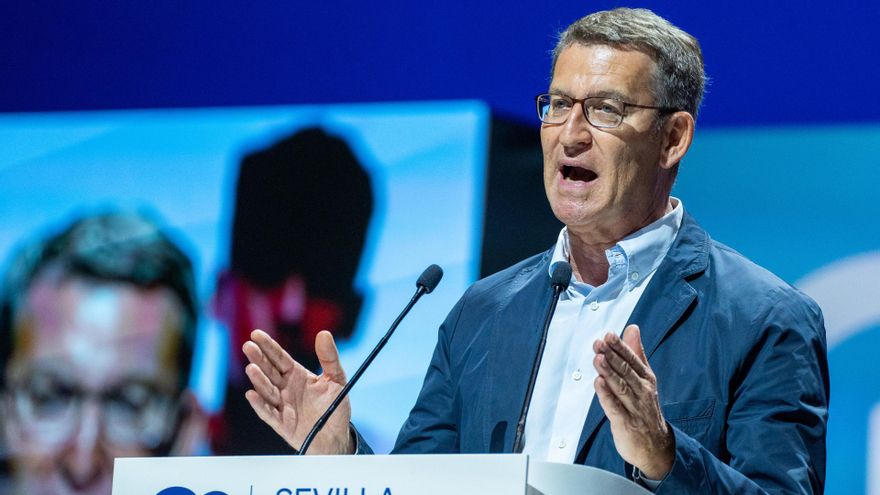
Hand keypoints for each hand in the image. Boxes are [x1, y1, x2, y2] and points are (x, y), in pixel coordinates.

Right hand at [242, 329, 353, 454]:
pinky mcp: (282, 424)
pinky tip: (252, 394)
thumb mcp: (336, 378)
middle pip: (269, 371)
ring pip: (267, 391)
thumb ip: (329, 357)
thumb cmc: (335, 407)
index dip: (268, 346)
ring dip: (259, 380)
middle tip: (248, 346)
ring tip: (251, 368)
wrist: (337, 437)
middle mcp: (286, 388)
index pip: (279, 358)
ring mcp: (282, 406)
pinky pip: (268, 413)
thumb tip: (324, 333)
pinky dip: (260, 405)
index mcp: (297, 375)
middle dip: (259, 359)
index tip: (256, 334)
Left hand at [593, 324, 673, 479]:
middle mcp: (642, 391)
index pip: (632, 359)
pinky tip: (598, 384)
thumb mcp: (644, 377)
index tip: (609, 335)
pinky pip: (615, 407)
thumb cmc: (645, 407)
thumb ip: (636, 352)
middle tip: (599, 343)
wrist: (655, 445)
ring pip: (620, 387)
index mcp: (646, 378)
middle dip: (612, 356)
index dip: (620, 347)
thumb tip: (632, 328)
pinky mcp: (625, 423)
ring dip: (608, 372)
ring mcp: (634, 407)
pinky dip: (606, 395)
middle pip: (626, 371)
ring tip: (598, 358)